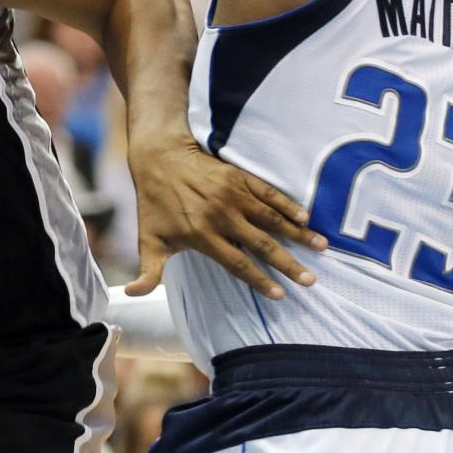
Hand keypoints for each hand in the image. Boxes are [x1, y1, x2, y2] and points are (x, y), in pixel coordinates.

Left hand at [127, 136, 324, 299]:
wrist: (158, 157)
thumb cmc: (153, 204)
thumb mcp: (148, 239)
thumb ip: (147, 271)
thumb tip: (130, 295)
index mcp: (202, 234)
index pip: (236, 262)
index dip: (258, 280)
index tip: (280, 294)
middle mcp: (221, 216)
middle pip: (261, 244)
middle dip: (287, 264)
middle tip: (311, 280)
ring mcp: (233, 195)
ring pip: (271, 218)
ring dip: (298, 234)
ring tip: (322, 248)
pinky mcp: (239, 177)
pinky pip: (269, 193)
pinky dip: (288, 205)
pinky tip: (306, 218)